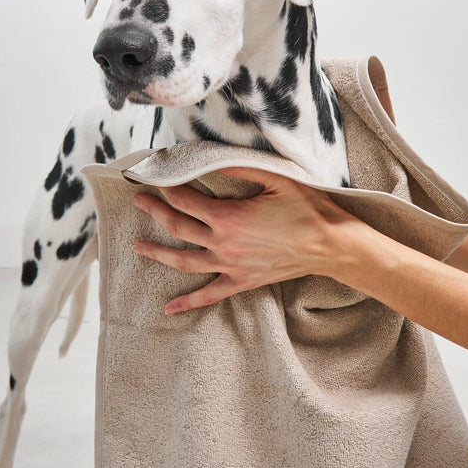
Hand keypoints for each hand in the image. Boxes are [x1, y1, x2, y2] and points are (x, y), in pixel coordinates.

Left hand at [132, 167, 359, 313]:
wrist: (330, 245)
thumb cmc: (307, 208)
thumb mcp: (276, 179)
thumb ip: (240, 168)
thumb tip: (211, 159)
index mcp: (229, 216)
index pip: (186, 200)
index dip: (167, 188)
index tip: (155, 178)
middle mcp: (224, 243)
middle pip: (178, 227)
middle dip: (155, 213)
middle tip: (138, 202)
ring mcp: (231, 266)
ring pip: (184, 261)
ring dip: (158, 254)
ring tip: (138, 247)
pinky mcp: (242, 281)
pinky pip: (209, 294)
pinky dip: (188, 302)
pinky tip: (169, 307)